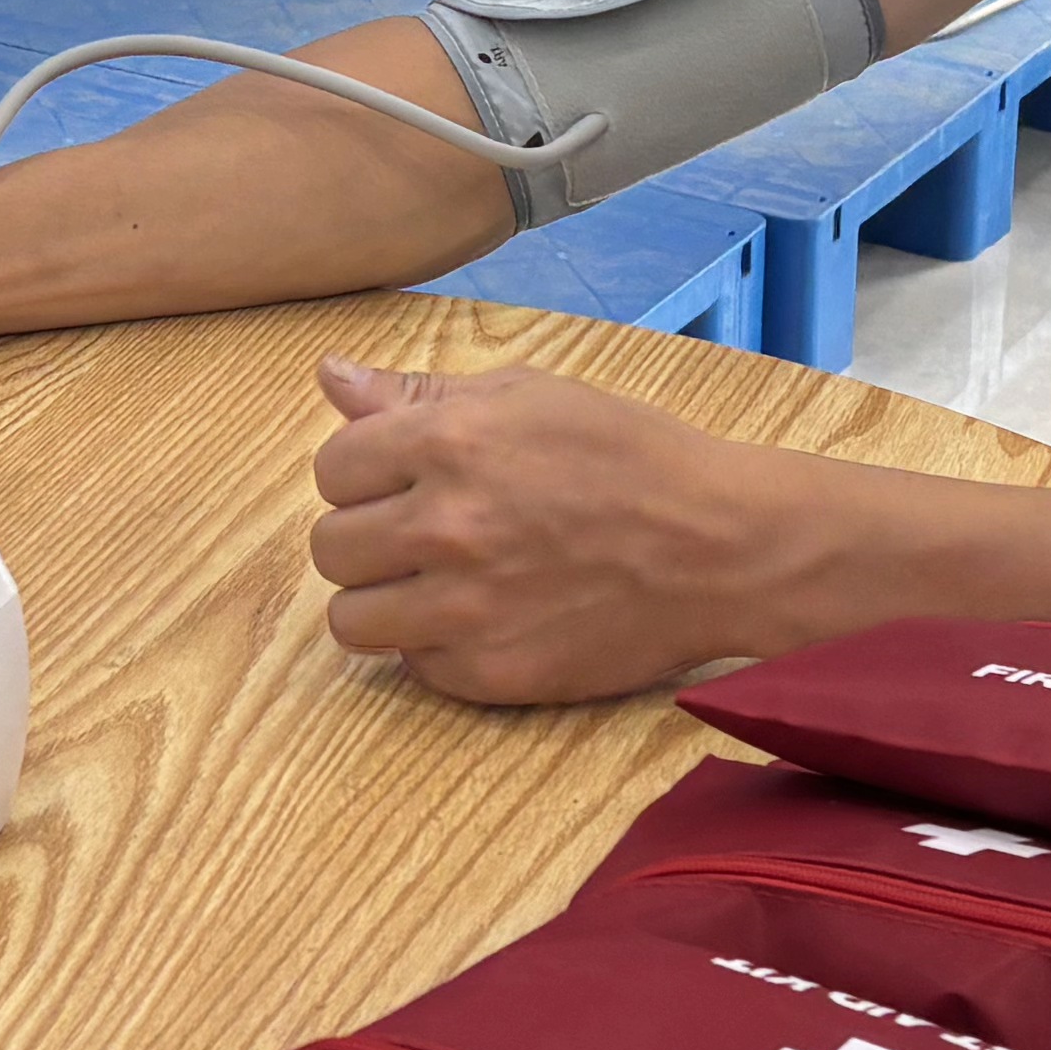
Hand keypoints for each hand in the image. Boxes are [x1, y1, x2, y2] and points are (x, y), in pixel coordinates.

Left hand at [304, 356, 820, 705]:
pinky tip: (483, 618)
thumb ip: (419, 393)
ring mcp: (466, 609)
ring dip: (383, 601)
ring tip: (435, 584)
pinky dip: (435, 647)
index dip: (364, 473)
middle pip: (331, 547)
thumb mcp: (529, 395)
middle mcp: (446, 527)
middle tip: (422, 533)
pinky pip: (412, 666)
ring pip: (351, 619)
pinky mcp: (492, 673)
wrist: (720, 547)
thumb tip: (330, 376)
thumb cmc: (628, 457)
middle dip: (367, 536)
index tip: (402, 481)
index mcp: (449, 442)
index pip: (332, 469)